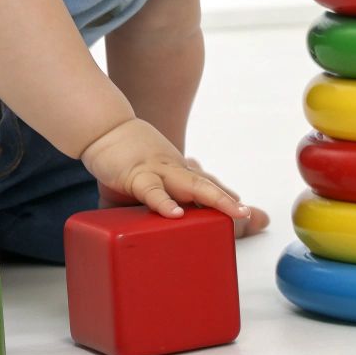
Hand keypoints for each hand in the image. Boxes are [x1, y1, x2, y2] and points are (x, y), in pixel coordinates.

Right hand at [80, 118, 250, 222]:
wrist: (102, 128)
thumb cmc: (123, 160)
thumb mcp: (140, 186)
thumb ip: (149, 207)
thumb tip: (157, 226)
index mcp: (178, 174)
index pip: (207, 186)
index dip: (226, 198)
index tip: (249, 215)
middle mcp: (175, 171)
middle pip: (209, 186)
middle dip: (231, 203)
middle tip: (253, 218)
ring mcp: (159, 172)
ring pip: (192, 185)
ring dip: (216, 199)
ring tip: (236, 214)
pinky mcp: (135, 175)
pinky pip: (152, 190)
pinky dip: (164, 202)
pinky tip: (175, 214)